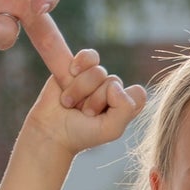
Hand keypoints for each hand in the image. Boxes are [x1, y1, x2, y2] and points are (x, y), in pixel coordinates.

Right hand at [25, 46, 147, 154]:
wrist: (51, 129)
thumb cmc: (82, 133)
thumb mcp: (111, 129)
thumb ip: (125, 109)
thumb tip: (115, 84)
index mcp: (126, 106)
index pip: (138, 94)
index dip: (121, 103)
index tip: (104, 117)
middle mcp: (114, 91)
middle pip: (114, 82)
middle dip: (95, 100)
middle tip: (83, 114)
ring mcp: (97, 78)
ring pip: (98, 72)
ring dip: (81, 89)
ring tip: (71, 103)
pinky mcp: (80, 68)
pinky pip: (89, 56)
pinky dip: (80, 64)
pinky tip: (71, 74)